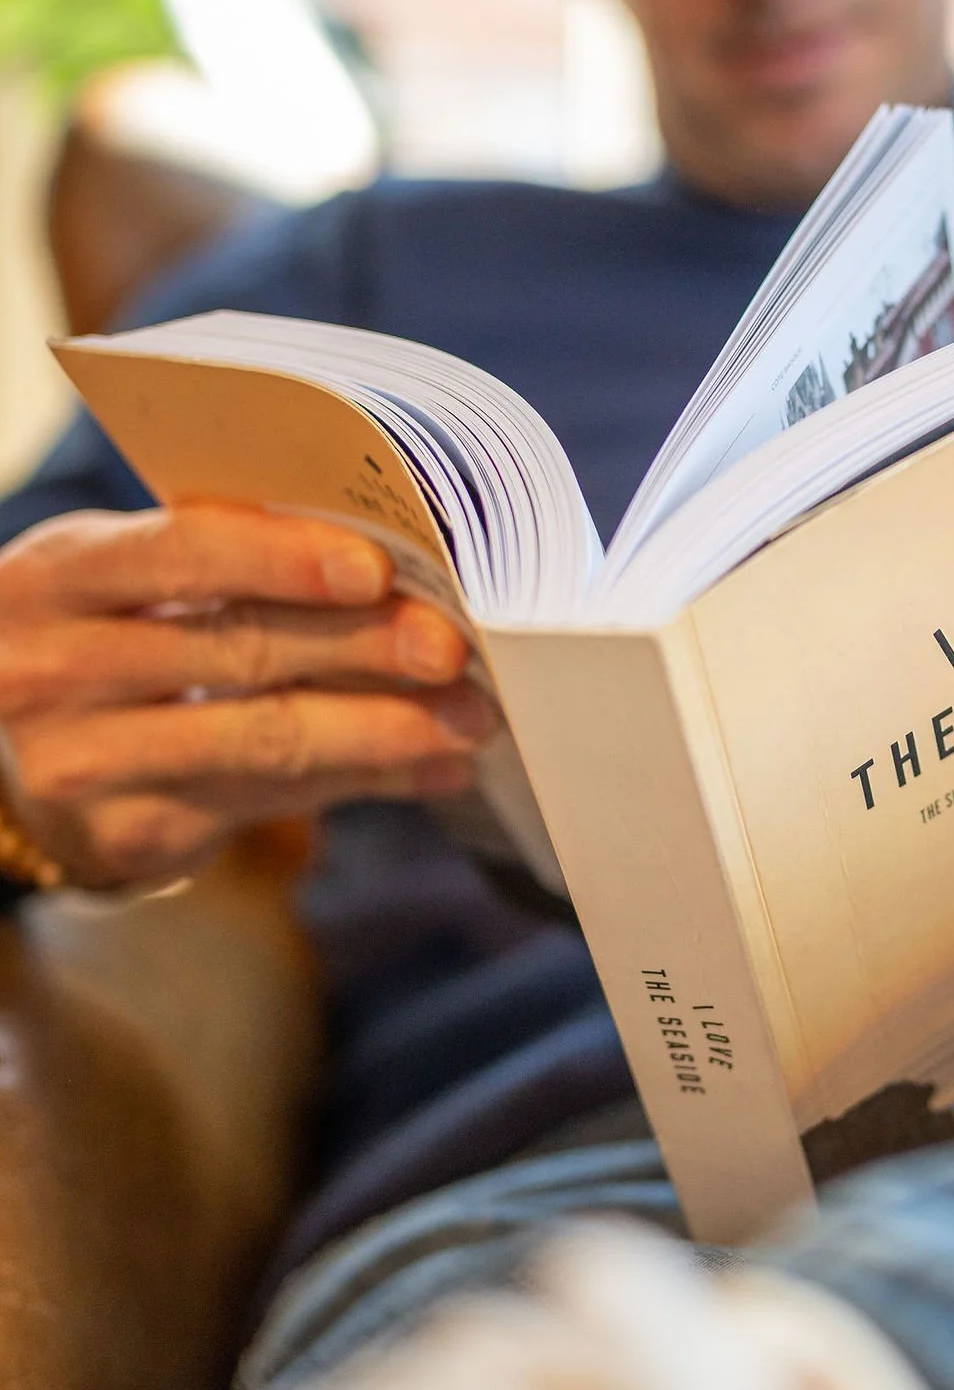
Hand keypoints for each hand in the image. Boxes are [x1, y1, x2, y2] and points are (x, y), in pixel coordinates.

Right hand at [0, 504, 494, 890]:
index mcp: (55, 576)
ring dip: (384, 728)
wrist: (9, 752)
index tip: (377, 569)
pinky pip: (270, 800)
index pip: (178, 555)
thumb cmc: (103, 630)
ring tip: (471, 718)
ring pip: (264, 739)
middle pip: (237, 650)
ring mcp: (85, 762)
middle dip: (362, 647)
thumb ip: (221, 556)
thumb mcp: (124, 577)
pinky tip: (432, 767)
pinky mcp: (131, 833)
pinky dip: (365, 781)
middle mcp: (53, 670)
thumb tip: (388, 559)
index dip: (281, 559)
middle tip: (455, 647)